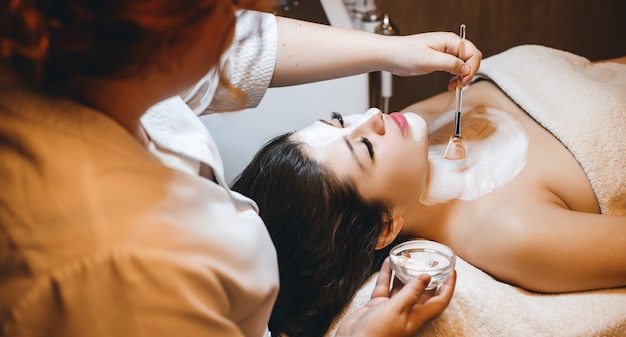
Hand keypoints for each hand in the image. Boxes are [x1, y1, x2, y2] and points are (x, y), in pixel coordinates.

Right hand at [335, 258, 455, 336]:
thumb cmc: (377, 333)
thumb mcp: (397, 310)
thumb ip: (411, 292)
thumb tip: (426, 277)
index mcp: (417, 317)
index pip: (439, 301)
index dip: (448, 287)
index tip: (452, 272)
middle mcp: (407, 312)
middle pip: (422, 292)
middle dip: (428, 276)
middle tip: (432, 261)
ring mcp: (392, 308)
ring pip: (402, 286)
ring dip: (406, 272)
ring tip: (409, 256)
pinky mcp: (378, 305)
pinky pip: (385, 286)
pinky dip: (387, 274)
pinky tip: (389, 262)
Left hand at [380, 31, 481, 87]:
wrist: (390, 56)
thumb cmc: (405, 54)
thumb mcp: (429, 60)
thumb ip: (450, 63)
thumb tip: (466, 69)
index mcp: (450, 41)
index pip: (473, 53)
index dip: (472, 68)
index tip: (463, 80)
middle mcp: (449, 45)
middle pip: (471, 59)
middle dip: (468, 73)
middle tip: (459, 85)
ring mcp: (445, 52)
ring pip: (463, 65)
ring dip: (462, 77)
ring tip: (453, 86)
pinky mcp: (439, 60)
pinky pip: (454, 68)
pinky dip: (455, 77)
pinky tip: (450, 84)